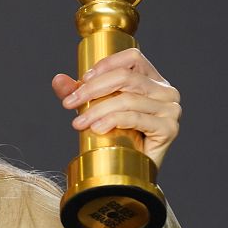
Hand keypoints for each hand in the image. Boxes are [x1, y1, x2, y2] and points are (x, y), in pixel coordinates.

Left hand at [52, 49, 180, 168]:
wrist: (129, 169)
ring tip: (78, 122)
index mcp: (152, 80)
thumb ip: (77, 93)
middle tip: (70, 103)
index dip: (106, 64)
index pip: (132, 58)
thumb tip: (57, 79)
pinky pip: (136, 118)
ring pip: (128, 99)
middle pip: (126, 77)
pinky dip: (113, 121)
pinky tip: (97, 129)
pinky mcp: (169, 129)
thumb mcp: (94, 108)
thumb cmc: (115, 135)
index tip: (82, 81)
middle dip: (92, 89)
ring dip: (97, 110)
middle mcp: (166, 91)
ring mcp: (170, 109)